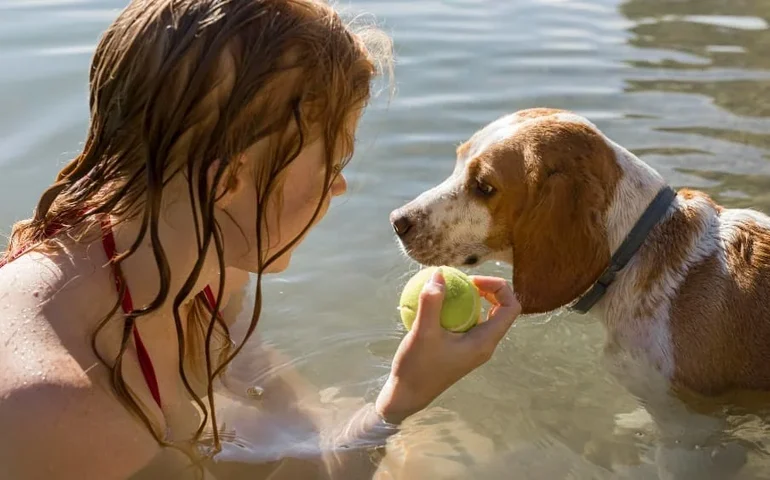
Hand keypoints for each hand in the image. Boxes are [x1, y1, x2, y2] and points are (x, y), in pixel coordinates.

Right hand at [375, 269, 520, 423]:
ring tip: (449, 289)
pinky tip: (434, 305)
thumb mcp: (422, 333)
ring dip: (471, 299)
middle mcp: (484, 345)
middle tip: (462, 281)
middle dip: (486, 290)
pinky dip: (457, 310)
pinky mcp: (460, 349)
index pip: (511, 308)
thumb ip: (431, 302)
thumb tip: (439, 274)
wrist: (406, 396)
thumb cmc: (417, 368)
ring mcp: (473, 348)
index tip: (472, 280)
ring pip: (483, 316)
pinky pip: (467, 323)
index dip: (498, 287)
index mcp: (485, 342)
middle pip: (500, 309)